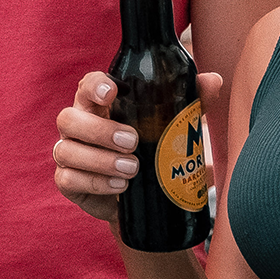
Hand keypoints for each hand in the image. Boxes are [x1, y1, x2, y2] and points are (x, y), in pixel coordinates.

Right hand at [53, 70, 224, 225]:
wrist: (147, 198)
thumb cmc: (155, 150)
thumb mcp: (176, 126)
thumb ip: (192, 102)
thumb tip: (213, 81)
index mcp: (99, 105)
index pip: (87, 86)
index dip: (95, 86)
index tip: (112, 92)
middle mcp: (78, 126)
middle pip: (69, 118)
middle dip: (100, 130)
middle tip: (133, 142)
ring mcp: (69, 154)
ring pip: (66, 150)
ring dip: (99, 160)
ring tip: (132, 170)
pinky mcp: (68, 182)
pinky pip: (68, 180)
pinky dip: (95, 183)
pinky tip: (119, 187)